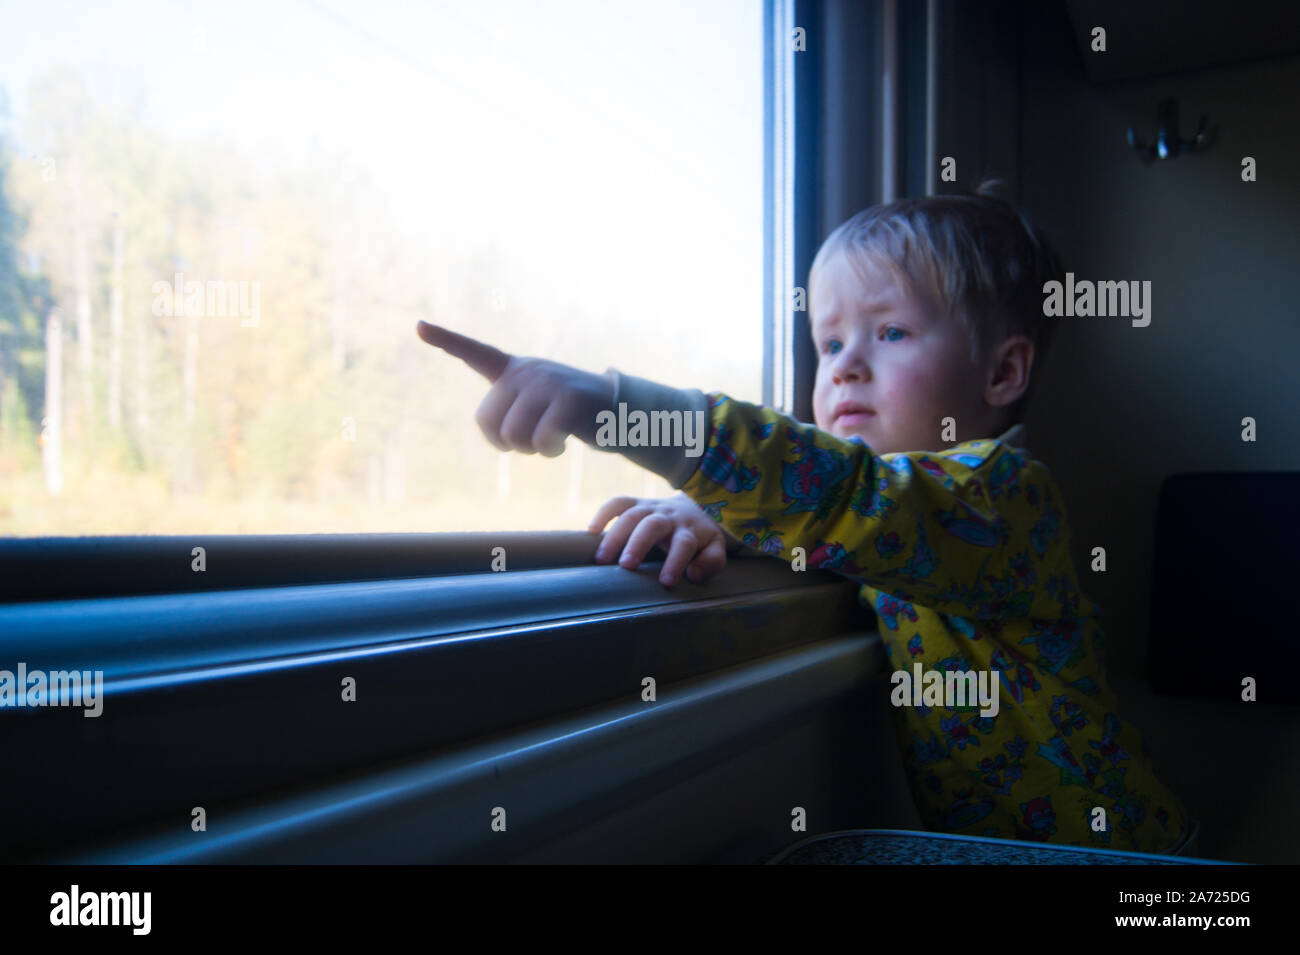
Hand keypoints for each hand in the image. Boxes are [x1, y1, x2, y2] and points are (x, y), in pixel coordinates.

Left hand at [416, 320, 614, 455]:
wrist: (614, 410)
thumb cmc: (567, 414)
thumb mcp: (535, 406)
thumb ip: (510, 412)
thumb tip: (499, 433)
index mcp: (514, 370)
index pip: (475, 352)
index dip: (445, 340)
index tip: (418, 325)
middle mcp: (527, 371)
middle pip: (489, 421)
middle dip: (506, 443)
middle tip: (530, 441)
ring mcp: (548, 382)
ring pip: (513, 435)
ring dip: (530, 450)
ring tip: (549, 440)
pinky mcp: (569, 399)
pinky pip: (541, 440)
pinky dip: (549, 451)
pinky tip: (560, 445)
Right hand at [588, 492, 730, 586]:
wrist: (695, 506)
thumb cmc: (701, 537)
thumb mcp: (715, 548)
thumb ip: (711, 562)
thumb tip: (694, 574)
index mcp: (690, 530)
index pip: (685, 543)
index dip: (676, 561)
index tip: (666, 582)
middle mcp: (669, 516)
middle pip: (653, 524)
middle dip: (638, 543)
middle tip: (626, 566)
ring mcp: (651, 507)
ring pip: (632, 515)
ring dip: (616, 535)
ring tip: (602, 559)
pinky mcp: (636, 503)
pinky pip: (618, 502)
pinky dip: (603, 514)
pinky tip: (591, 532)